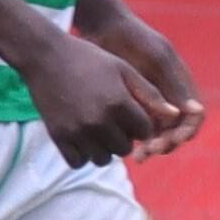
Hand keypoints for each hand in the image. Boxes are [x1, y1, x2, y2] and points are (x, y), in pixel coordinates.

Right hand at [22, 30, 177, 169]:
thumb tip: (174, 116)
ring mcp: (77, 131)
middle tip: (112, 122)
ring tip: (97, 131)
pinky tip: (82, 139)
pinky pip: (78, 162)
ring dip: (104, 149)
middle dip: (123, 138)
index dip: (141, 124)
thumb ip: (149, 94)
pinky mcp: (59, 136)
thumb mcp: (123, 70)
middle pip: (125, 148)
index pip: (145, 131)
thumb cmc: (88, 59)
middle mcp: (99, 120)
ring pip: (102, 159)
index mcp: (119, 102)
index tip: (130, 114)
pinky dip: (83, 155)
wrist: (44, 56)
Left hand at [79, 12, 206, 157]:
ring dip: (152, 147)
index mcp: (182, 85)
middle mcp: (169, 97)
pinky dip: (135, 140)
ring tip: (137, 156)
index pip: (193, 118)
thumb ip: (173, 86)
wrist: (104, 28)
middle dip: (166, 143)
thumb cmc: (135, 39)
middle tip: (149, 152)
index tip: (172, 141)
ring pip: (157, 134)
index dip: (186, 131)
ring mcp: (150, 101)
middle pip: (176, 130)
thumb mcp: (156, 60)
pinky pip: (138, 129)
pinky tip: (123, 146)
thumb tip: (195, 112)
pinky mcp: (130, 104)